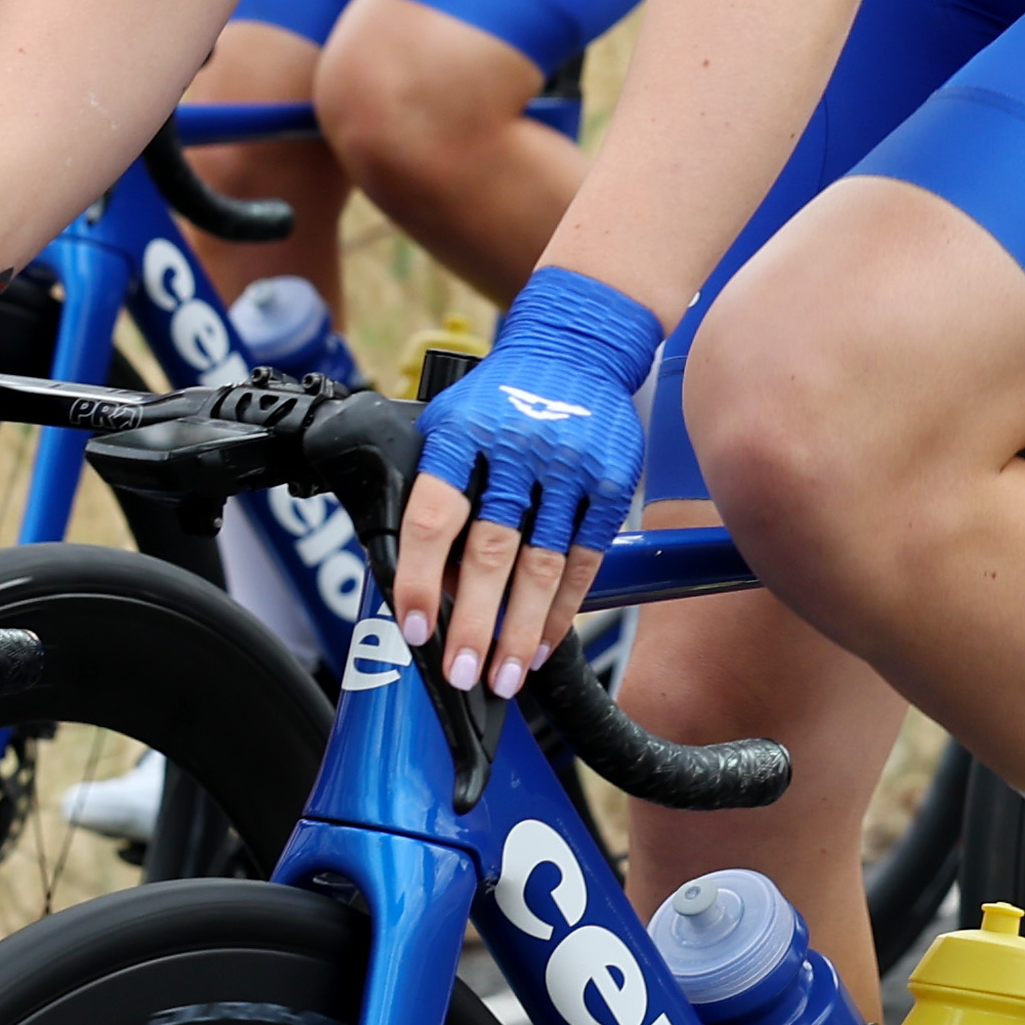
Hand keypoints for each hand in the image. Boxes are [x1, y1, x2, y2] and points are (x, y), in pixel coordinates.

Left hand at [392, 266, 667, 697]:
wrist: (578, 347)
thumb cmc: (501, 397)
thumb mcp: (451, 421)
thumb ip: (434, 487)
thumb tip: (422, 578)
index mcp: (461, 434)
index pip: (434, 516)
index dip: (421, 578)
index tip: (415, 628)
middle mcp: (516, 450)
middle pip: (491, 551)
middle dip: (475, 623)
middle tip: (461, 673)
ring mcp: (569, 467)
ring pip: (541, 565)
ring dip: (520, 630)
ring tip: (503, 677)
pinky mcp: (609, 483)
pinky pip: (583, 560)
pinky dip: (562, 608)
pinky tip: (542, 644)